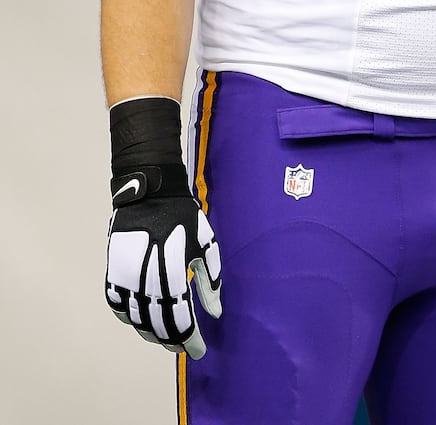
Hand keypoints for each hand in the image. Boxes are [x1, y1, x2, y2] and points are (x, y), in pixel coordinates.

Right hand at [105, 167, 221, 358]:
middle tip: (185, 345)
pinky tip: (141, 320)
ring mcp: (125, 278)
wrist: (148, 192)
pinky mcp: (112, 272)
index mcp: (171, 275)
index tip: (200, 350)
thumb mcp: (205, 243)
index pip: (180, 321)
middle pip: (157, 326)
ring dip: (152, 333)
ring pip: (136, 320)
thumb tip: (215, 313)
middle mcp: (144, 282)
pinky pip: (117, 305)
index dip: (190, 341)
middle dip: (173, 340)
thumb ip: (210, 279)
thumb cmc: (182, 216)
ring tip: (167, 336)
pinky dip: (129, 318)